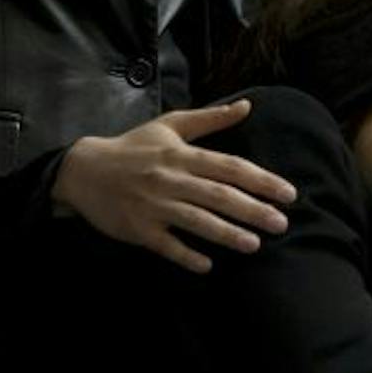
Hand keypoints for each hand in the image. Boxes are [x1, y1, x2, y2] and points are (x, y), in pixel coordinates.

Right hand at [53, 100, 295, 272]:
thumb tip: (247, 106)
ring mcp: (153, 205)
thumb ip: (210, 118)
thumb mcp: (169, 126)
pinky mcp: (137, 228)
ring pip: (196, 220)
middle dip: (253, 210)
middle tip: (282, 223)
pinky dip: (186, 255)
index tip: (289, 194)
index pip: (230, 167)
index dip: (262, 180)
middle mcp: (170, 179)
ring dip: (226, 234)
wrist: (82, 170)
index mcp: (182, 155)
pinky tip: (207, 266)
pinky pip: (165, 245)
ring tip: (254, 244)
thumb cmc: (132, 147)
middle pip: (218, 195)